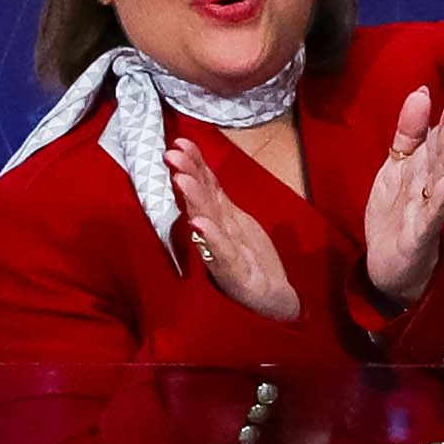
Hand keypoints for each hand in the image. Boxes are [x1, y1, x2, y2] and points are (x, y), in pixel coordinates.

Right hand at [167, 134, 304, 323]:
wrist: (273, 301)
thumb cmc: (251, 261)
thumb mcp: (239, 224)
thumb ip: (218, 200)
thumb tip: (200, 172)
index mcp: (223, 219)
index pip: (209, 187)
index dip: (196, 164)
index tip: (180, 142)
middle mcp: (219, 234)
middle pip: (203, 201)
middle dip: (188, 175)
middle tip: (171, 154)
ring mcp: (225, 254)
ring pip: (208, 223)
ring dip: (194, 201)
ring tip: (181, 179)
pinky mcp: (234, 276)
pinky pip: (222, 254)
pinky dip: (210, 239)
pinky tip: (199, 224)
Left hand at [353, 88, 443, 310]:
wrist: (388, 267)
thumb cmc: (395, 217)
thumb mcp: (394, 169)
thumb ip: (408, 133)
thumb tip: (421, 92)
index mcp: (423, 170)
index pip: (437, 140)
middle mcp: (430, 188)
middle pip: (442, 158)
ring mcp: (427, 212)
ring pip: (441, 182)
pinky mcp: (420, 236)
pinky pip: (430, 216)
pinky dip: (438, 201)